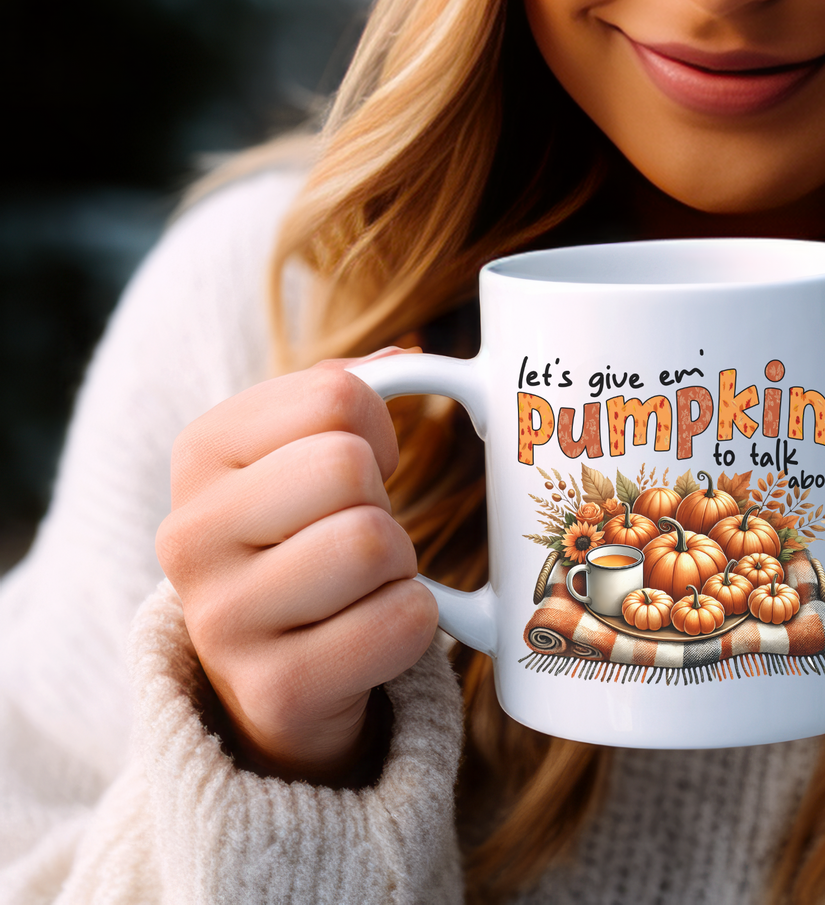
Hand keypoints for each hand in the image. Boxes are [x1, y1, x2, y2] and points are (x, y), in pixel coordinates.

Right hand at [156, 351, 439, 782]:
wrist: (277, 675)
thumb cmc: (305, 539)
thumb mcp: (305, 452)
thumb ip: (350, 390)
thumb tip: (410, 355)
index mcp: (201, 451)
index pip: (336, 395)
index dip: (377, 429)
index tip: (358, 470)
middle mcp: (189, 534)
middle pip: (348, 467)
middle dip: (383, 500)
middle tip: (356, 534)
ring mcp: (221, 622)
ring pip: (374, 543)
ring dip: (399, 564)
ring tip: (359, 587)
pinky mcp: (273, 692)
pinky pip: (402, 621)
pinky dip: (413, 623)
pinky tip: (365, 635)